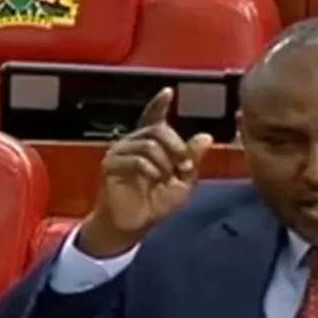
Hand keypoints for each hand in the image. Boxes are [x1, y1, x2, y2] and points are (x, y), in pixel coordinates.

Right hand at [77, 88, 213, 257]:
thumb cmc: (155, 204)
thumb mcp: (182, 183)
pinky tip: (154, 180)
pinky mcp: (110, 165)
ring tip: (165, 178)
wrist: (133, 226)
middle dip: (177, 146)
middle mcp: (132, 143)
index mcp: (149, 144)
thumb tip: (206, 137)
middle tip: (184, 165)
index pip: (153, 118)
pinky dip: (150, 170)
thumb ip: (192, 160)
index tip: (169, 91)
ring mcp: (119, 152)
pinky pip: (136, 159)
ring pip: (149, 144)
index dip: (159, 104)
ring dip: (165, 163)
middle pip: (158, 130)